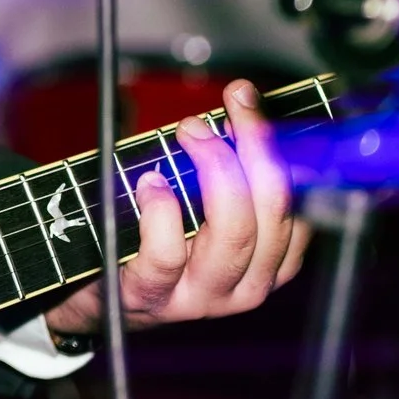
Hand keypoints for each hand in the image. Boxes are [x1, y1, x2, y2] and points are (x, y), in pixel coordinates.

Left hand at [43, 78, 308, 336]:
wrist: (100, 296)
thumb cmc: (156, 241)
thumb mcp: (204, 208)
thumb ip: (229, 168)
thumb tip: (240, 104)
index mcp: (271, 262)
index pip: (298, 201)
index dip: (277, 145)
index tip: (246, 102)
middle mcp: (248, 285)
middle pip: (274, 210)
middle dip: (251, 144)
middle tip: (213, 114)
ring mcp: (202, 296)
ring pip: (234, 230)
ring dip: (213, 167)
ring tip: (186, 135)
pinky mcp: (153, 297)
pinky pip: (168, 251)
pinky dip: (161, 209)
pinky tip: (150, 182)